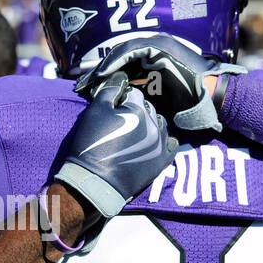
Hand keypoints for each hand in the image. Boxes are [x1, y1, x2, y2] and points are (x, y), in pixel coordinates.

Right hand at [53, 71, 176, 219]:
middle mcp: (152, 124)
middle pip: (147, 109)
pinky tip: (155, 143)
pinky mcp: (161, 161)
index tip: (113, 109)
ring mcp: (160, 143)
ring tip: (135, 134)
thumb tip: (121, 79)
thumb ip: (109, 91)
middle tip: (121, 123)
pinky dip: (165, 141)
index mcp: (137, 110)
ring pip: (160, 124)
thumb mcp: (94, 112)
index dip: (122, 100)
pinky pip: (172, 145)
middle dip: (136, 112)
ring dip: (150, 125)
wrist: (94, 182)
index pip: (134, 95)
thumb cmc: (90, 145)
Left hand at [73, 33, 244, 131]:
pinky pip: (130, 51)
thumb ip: (136, 94)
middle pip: (116, 55)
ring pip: (120, 51)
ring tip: (88, 80)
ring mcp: (156, 44)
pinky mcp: (159, 45)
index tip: (85, 87)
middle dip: (96, 69)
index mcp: (151, 58)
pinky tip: (103, 74)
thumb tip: (114, 103)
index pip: (119, 62)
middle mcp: (152, 47)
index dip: (101, 74)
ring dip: (102, 66)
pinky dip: (115, 61)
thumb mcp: (154, 98)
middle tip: (78, 82)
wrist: (209, 97)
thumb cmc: (185, 102)